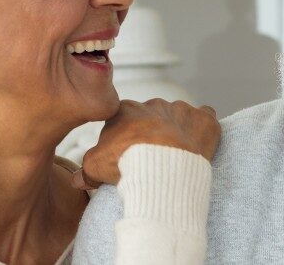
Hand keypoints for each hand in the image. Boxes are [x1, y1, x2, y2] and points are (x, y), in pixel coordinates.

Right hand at [72, 99, 220, 189]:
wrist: (164, 168)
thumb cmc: (127, 164)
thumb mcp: (96, 167)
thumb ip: (86, 169)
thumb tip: (78, 179)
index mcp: (125, 110)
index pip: (122, 122)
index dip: (124, 141)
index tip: (128, 158)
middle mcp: (152, 104)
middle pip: (150, 118)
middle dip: (151, 135)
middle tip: (152, 159)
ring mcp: (179, 109)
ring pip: (176, 117)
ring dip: (177, 131)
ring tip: (176, 156)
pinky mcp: (203, 119)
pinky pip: (205, 116)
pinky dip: (203, 127)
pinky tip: (200, 142)